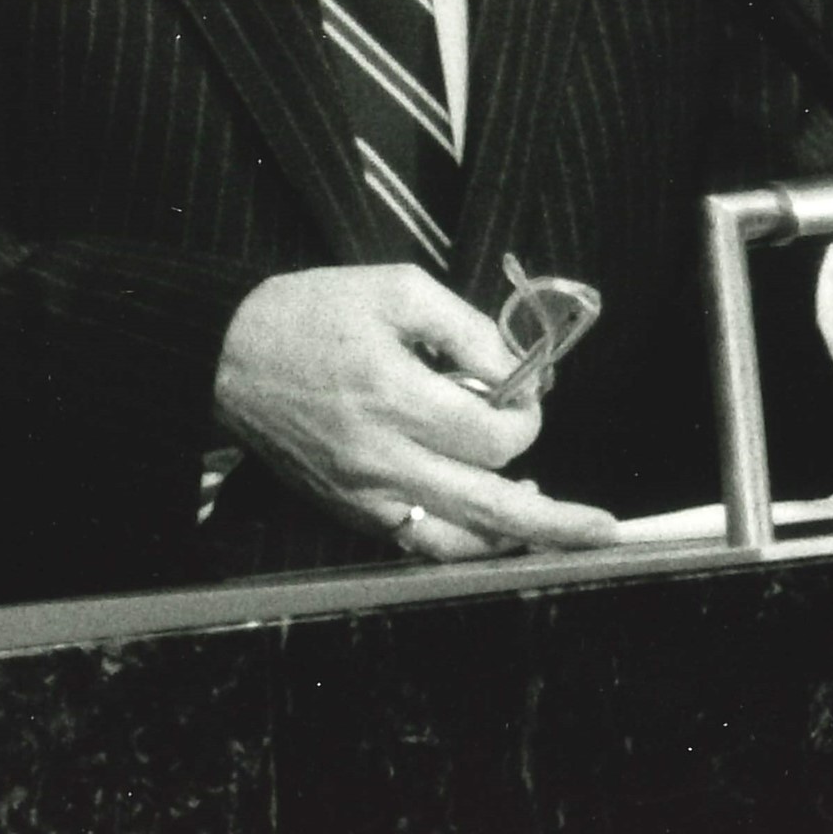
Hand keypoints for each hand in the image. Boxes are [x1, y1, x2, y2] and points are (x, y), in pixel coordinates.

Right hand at [211, 265, 624, 559]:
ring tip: (560, 526)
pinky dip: (463, 542)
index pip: (494, 434)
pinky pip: (418, 544)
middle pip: (490, 506)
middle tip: (606, 527)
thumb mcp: (397, 289)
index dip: (527, 415)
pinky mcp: (349, 511)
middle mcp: (381, 458)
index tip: (523, 390)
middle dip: (556, 518)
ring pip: (456, 542)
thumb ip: (468, 328)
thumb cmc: (313, 313)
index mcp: (393, 396)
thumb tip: (522, 370)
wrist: (225, 357)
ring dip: (514, 540)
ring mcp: (363, 495)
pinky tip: (492, 523)